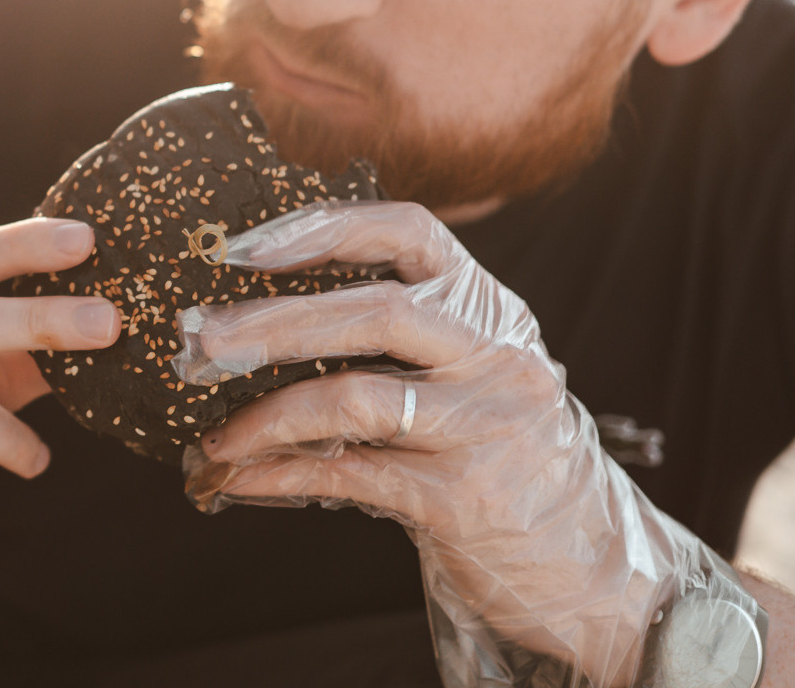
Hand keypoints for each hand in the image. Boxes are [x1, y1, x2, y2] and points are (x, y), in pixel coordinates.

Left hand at [176, 200, 732, 684]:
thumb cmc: (506, 457)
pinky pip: (348, 474)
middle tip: (201, 338)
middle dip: (273, 321)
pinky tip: (236, 478)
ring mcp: (485, 426)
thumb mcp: (474, 375)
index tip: (248, 244)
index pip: (413, 232)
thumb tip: (258, 316)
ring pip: (353, 397)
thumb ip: (402, 337)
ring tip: (212, 433)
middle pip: (373, 310)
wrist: (592, 567)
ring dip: (264, 415)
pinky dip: (281, 474)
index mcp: (492, 310)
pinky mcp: (463, 498)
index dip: (326, 227)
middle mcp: (496, 357)